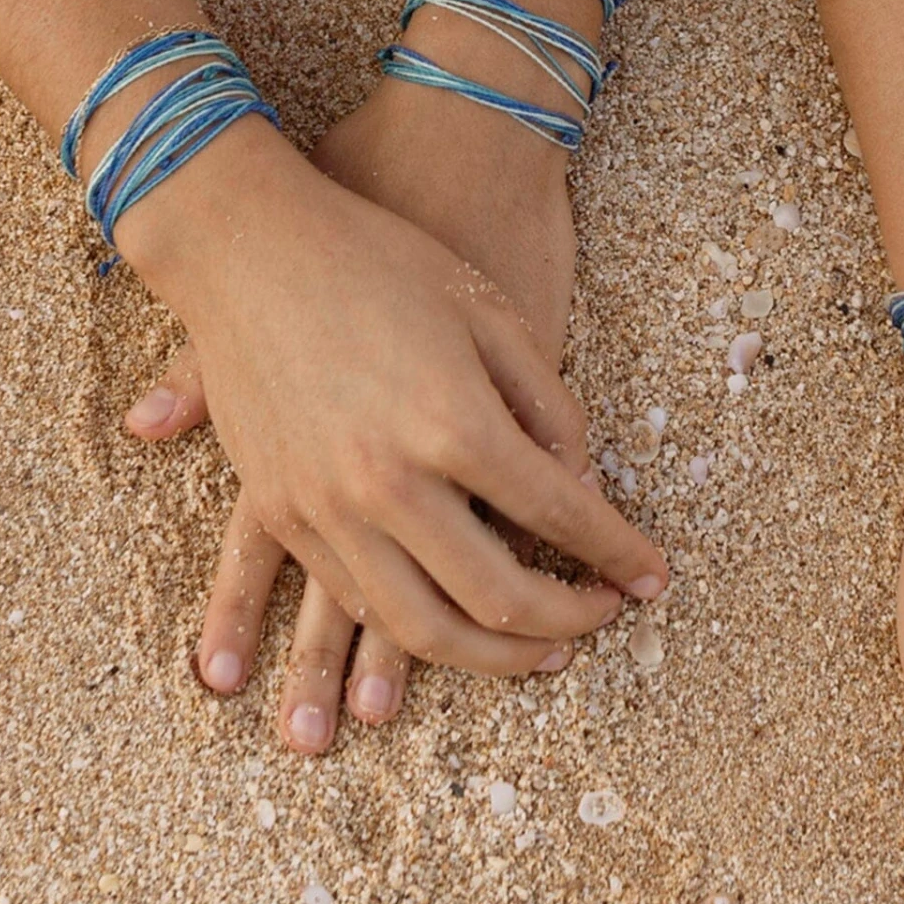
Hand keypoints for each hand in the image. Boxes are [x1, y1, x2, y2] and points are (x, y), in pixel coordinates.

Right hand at [127, 80, 598, 749]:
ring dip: (492, 660)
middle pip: (499, 597)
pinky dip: (409, 636)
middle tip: (603, 618)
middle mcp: (388, 482)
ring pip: (421, 628)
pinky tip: (452, 636)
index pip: (564, 517)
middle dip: (568, 622)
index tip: (653, 577)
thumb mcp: (493, 318)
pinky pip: (354, 600)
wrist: (249, 243)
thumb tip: (586, 492)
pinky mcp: (282, 511)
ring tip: (542, 655)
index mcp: (455, 424)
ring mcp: (325, 505)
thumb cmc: (385, 264)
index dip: (619, 554)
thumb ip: (550, 412)